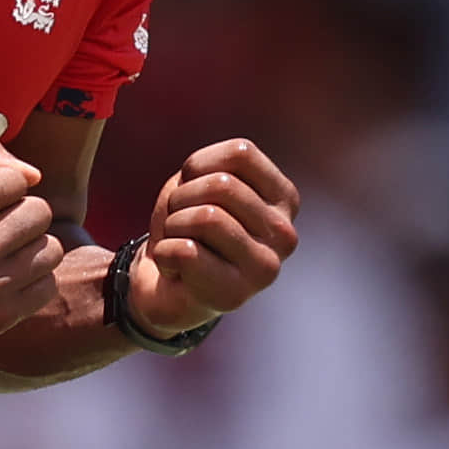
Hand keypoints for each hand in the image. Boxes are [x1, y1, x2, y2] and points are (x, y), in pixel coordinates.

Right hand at [0, 137, 65, 346]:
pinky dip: (32, 278)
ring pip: (50, 249)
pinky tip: (5, 275)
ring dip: (29, 245)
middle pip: (38, 212)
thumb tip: (33, 174)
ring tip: (1, 250)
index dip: (0, 184)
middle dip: (18, 212)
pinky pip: (47, 285)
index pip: (15, 180)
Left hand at [125, 138, 299, 336]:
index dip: (198, 166)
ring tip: (180, 244)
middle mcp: (284, 233)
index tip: (192, 189)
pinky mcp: (236, 294)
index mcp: (284, 199)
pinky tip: (176, 269)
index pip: (241, 154)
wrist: (166, 286)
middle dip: (182, 199)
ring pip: (205, 217)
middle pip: (221, 186)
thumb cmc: (186, 227)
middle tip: (181, 224)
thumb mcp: (199, 184)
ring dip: (173, 226)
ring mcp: (266, 267)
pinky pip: (185, 251)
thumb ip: (219, 169)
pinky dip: (164, 254)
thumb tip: (221, 183)